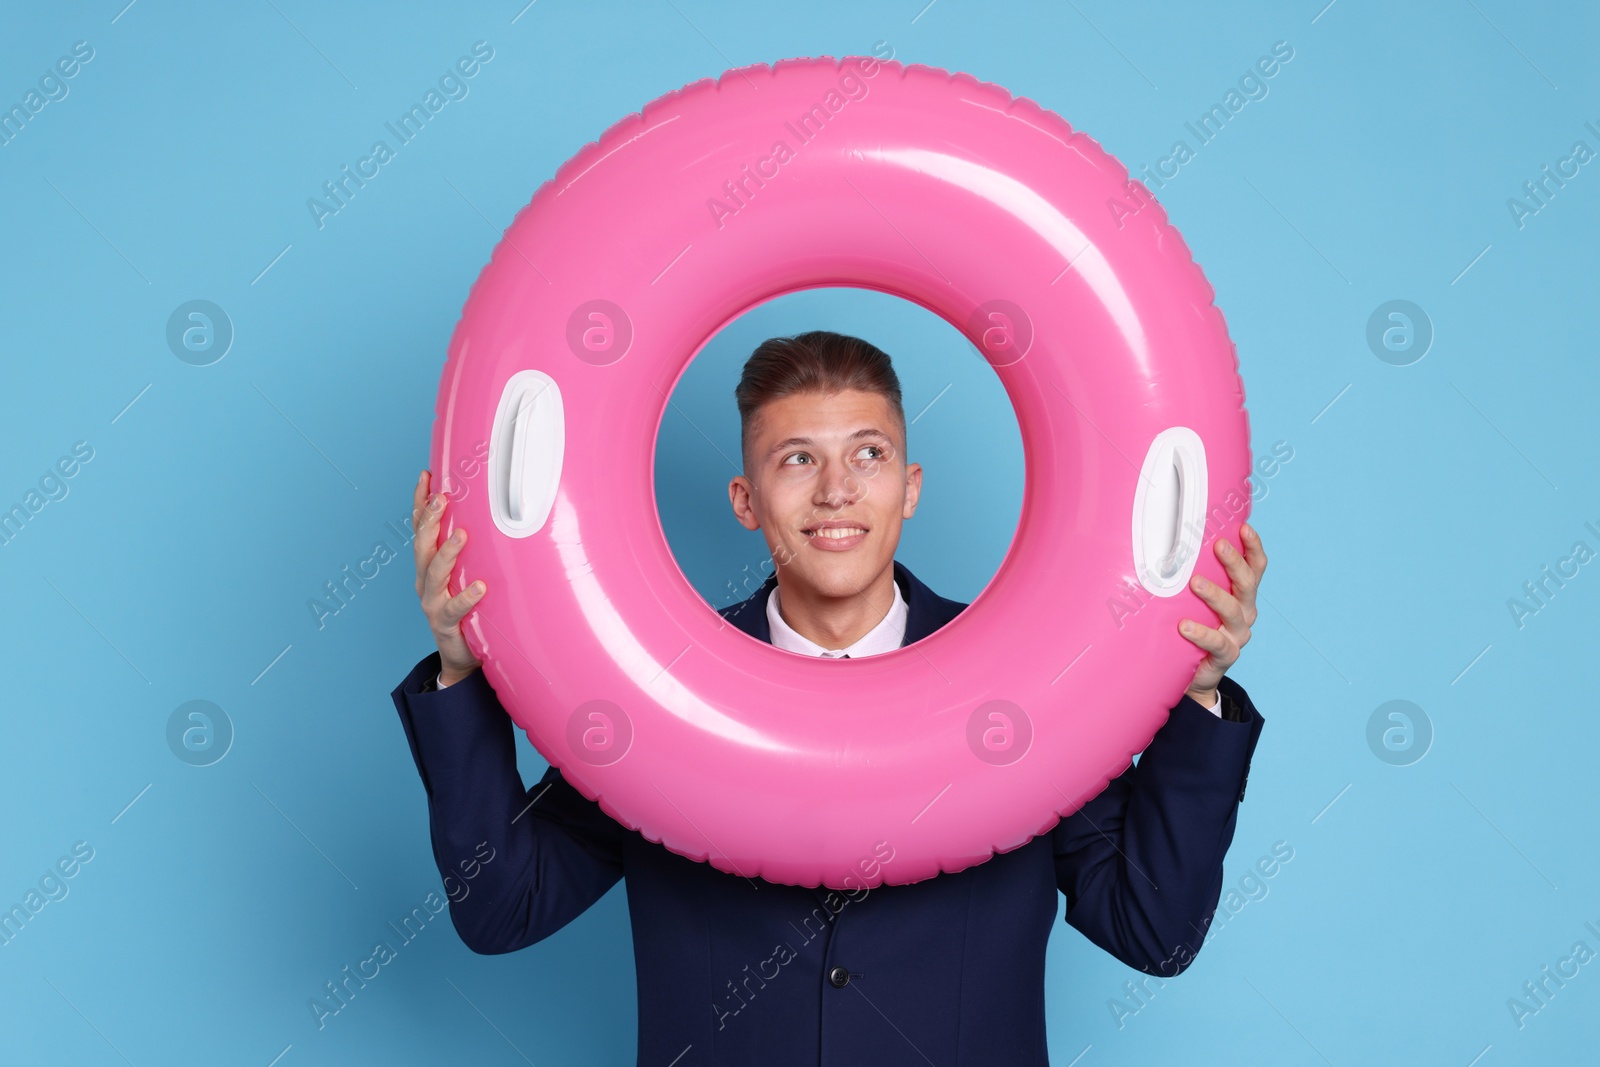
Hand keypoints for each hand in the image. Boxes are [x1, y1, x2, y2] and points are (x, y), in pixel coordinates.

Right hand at [412, 469, 485, 685]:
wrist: (459, 655)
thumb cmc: (465, 608)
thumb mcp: (462, 574)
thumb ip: (469, 550)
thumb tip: (488, 514)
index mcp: (427, 566)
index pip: (420, 528)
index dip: (421, 502)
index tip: (426, 475)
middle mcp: (425, 581)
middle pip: (422, 545)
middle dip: (431, 520)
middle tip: (442, 497)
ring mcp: (432, 602)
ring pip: (435, 574)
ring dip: (447, 553)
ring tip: (462, 535)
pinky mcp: (445, 623)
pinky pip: (455, 609)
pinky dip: (466, 597)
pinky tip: (480, 586)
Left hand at [1179, 522, 1266, 704]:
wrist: (1194, 674)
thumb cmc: (1192, 625)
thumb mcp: (1196, 600)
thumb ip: (1194, 576)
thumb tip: (1168, 540)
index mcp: (1242, 595)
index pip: (1255, 568)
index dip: (1253, 547)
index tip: (1244, 527)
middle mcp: (1245, 612)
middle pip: (1247, 584)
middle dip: (1234, 562)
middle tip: (1218, 545)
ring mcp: (1238, 635)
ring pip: (1232, 611)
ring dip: (1215, 594)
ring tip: (1195, 582)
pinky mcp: (1226, 656)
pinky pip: (1216, 642)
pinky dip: (1201, 633)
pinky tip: (1184, 626)